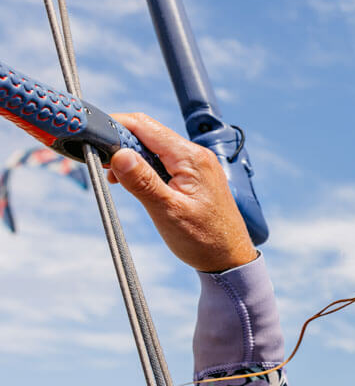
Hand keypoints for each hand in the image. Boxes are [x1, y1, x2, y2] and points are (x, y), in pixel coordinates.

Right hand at [108, 113, 256, 272]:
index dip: (115, 125)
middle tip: (99, 162)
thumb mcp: (167, 211)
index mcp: (191, 158)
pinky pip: (164, 161)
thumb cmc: (204, 239)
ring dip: (130, 156)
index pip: (145, 126)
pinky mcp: (194, 177)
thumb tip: (119, 154)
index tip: (92, 137)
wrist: (230, 259)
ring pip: (154, 147)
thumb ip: (143, 181)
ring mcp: (197, 165)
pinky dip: (144, 167)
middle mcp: (196, 155)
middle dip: (120, 141)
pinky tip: (131, 182)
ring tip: (113, 176)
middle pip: (148, 133)